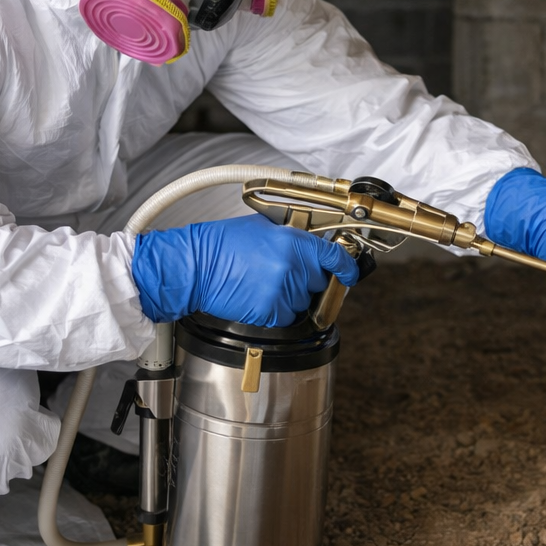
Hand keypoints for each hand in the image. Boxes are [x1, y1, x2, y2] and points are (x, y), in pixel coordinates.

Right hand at [132, 214, 358, 326]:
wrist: (195, 266)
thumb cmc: (221, 245)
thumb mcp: (264, 227)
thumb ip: (292, 236)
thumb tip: (312, 246)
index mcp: (293, 242)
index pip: (335, 257)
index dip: (347, 268)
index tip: (350, 273)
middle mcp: (292, 267)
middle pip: (318, 282)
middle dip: (305, 279)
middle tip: (280, 273)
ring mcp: (282, 291)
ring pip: (302, 302)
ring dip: (289, 297)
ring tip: (262, 283)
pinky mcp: (270, 312)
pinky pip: (287, 317)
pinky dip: (276, 312)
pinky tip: (257, 296)